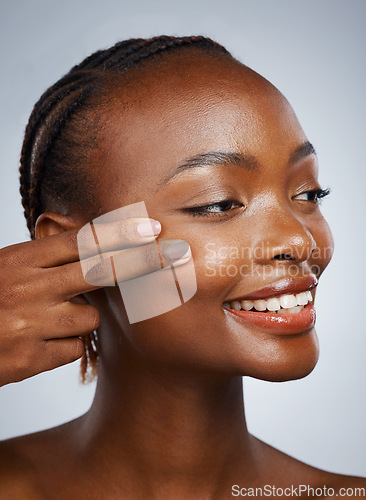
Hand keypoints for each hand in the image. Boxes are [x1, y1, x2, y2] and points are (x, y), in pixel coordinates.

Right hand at [0, 217, 189, 385]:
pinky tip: (37, 344)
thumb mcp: (8, 268)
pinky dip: (64, 345)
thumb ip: (47, 260)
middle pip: (100, 270)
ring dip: (81, 318)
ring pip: (90, 317)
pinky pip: (73, 347)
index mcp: (20, 259)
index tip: (152, 226)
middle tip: (176, 253)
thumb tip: (98, 249)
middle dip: (143, 260)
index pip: (80, 240)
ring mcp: (30, 324)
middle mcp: (28, 288)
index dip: (120, 232)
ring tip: (48, 320)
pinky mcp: (30, 360)